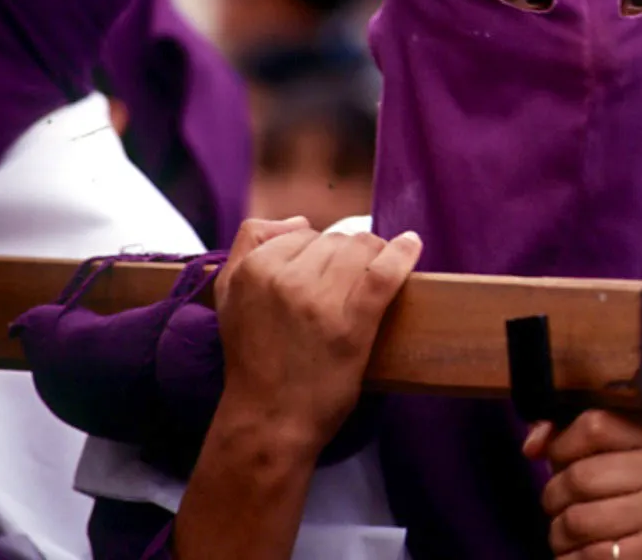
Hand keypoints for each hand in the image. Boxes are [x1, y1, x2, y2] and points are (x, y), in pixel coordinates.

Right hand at [213, 217, 422, 450]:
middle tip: (348, 286)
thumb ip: (250, 243)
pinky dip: (403, 254)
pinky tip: (412, 245)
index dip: (319, 252)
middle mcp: (284, 279)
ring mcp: (319, 300)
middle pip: (335, 240)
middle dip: (346, 257)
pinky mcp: (352, 323)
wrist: (268, 420)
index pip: (303, 234)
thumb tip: (301, 220)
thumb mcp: (229, 295)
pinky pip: (384, 272)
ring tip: (374, 277)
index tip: (326, 274)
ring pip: (360, 249)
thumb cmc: (253, 359)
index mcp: (254, 269)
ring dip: (373, 256)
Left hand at [524, 410, 641, 559]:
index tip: (559, 462)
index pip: (593, 425)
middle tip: (558, 508)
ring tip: (567, 534)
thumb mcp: (615, 457)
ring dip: (559, 533)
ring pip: (579, 520)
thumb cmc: (638, 497)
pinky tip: (578, 555)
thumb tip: (533, 445)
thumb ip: (569, 438)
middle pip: (580, 476)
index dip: (561, 446)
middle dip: (554, 497)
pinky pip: (594, 555)